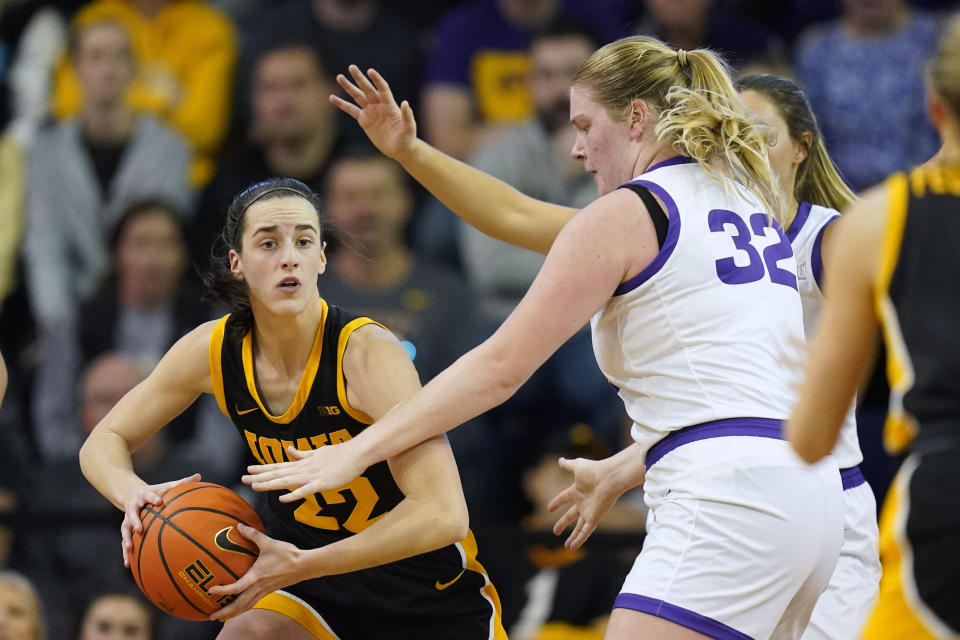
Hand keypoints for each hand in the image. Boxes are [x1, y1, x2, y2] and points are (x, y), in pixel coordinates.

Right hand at [121, 473, 200, 566]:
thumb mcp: (166, 486)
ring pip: (125, 529)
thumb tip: (199, 476)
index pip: (149, 495)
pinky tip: (128, 564)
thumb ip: (182, 482)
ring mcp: (127, 519)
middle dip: (135, 520)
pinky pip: (125, 541)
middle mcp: (134, 507)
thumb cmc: (155, 492)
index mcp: (145, 495)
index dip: (153, 497)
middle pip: (132, 514)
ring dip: (127, 538)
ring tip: (129, 547)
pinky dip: (126, 553)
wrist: (132, 494)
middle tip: (139, 528)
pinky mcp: (125, 529)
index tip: (159, 501)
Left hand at [208, 524, 303, 620]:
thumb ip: (253, 534)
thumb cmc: (287, 555)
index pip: (236, 588)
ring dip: (233, 614)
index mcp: (256, 576)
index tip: (211, 590)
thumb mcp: (268, 543)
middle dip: (225, 612)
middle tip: (211, 616)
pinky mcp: (268, 592)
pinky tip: (239, 608)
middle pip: (239, 605)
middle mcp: (258, 587)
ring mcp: (264, 591)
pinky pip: (252, 604)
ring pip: (246, 607)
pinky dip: (243, 608)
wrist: (303, 565)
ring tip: (221, 618)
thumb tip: (239, 526)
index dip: (223, 590)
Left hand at [242, 442, 363, 501]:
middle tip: (243, 479)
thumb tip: (290, 451)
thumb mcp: (317, 452)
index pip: (278, 466)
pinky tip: (283, 499)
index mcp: (302, 463)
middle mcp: (303, 469)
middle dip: (260, 477)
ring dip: (270, 484)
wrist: (356, 454)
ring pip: (286, 481)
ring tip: (255, 486)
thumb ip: (302, 454)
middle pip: (278, 473)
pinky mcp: (321, 483)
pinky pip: (305, 490)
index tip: (249, 470)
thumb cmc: (339, 454)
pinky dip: (293, 494)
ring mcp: (311, 476)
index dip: (263, 469)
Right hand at [330, 65, 416, 159]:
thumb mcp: (409, 127)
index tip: (370, 71)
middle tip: (351, 67)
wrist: (399, 149)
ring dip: (348, 87)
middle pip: (367, 89)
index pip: (382, 89)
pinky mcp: (364, 120)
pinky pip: (351, 110)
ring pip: (357, 96)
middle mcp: (379, 105)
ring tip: (339, 77)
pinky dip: (342, 104)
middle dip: (359, 78)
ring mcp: (370, 111)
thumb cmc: (407, 137)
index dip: (377, 80)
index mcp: (390, 105)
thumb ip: (407, 115)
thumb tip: (405, 102)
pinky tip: (332, 98)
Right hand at [548, 457, 620, 549]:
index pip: (564, 498)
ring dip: (572, 537)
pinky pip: (585, 532)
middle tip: (555, 531)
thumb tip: (559, 460)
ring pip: (579, 527)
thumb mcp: (577, 466)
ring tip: (566, 546)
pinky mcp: (594, 519)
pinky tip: (572, 547)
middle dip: (563, 523)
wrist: (610, 478)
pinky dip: (579, 540)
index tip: (549, 508)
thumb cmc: (595, 470)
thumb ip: (568, 465)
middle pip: (571, 516)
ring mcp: (588, 512)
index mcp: (578, 490)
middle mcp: (583, 502)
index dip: (556, 503)